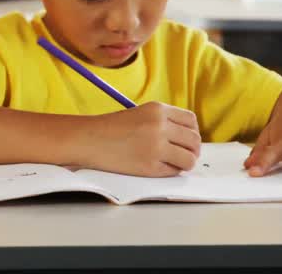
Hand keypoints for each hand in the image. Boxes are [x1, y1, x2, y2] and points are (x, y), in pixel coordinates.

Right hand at [83, 102, 200, 176]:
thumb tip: (189, 140)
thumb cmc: (110, 129)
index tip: (185, 139)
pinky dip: (170, 171)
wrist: (87, 140)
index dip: (191, 132)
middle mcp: (159, 126)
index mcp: (157, 109)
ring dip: (184, 163)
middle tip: (183, 155)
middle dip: (192, 150)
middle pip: (194, 140)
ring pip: (189, 159)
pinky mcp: (151, 166)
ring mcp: (156, 146)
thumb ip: (163, 121)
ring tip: (173, 163)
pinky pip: (174, 171)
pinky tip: (156, 167)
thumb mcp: (139, 114)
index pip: (191, 121)